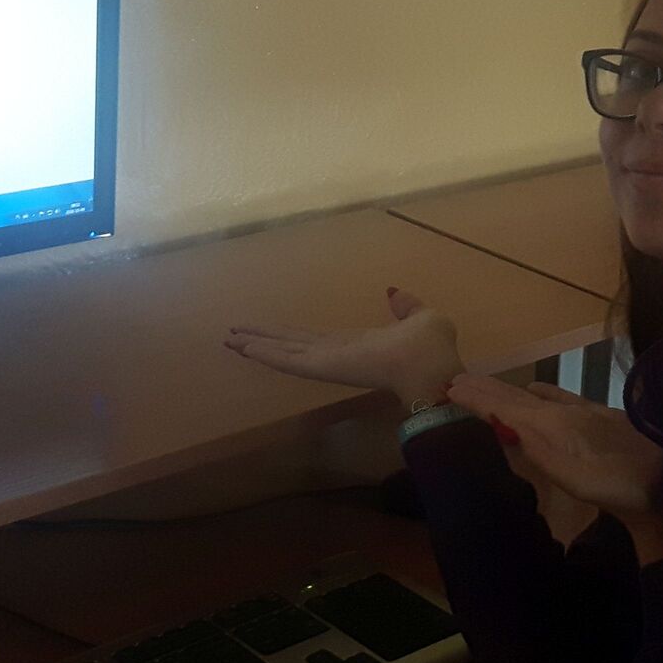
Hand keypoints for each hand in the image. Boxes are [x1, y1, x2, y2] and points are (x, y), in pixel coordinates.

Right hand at [225, 288, 465, 406]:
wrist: (431, 369)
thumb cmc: (432, 348)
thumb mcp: (422, 317)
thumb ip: (406, 307)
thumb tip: (393, 292)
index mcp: (358, 345)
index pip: (316, 340)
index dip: (291, 336)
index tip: (270, 331)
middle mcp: (336, 355)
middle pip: (291, 346)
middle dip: (264, 340)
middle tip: (234, 334)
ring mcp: (327, 362)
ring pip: (283, 353)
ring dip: (256, 346)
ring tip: (229, 340)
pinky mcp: (322, 366)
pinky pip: (288, 360)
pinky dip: (264, 353)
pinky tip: (243, 347)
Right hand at [445, 376, 662, 518]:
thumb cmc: (617, 485)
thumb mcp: (569, 473)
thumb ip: (533, 447)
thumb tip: (498, 422)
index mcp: (552, 424)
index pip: (504, 406)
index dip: (476, 398)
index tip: (448, 389)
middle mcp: (564, 411)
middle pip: (518, 396)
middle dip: (486, 390)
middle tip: (457, 382)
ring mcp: (585, 412)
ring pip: (537, 396)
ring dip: (508, 392)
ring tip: (487, 389)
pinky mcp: (601, 418)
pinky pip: (559, 398)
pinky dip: (539, 394)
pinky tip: (540, 393)